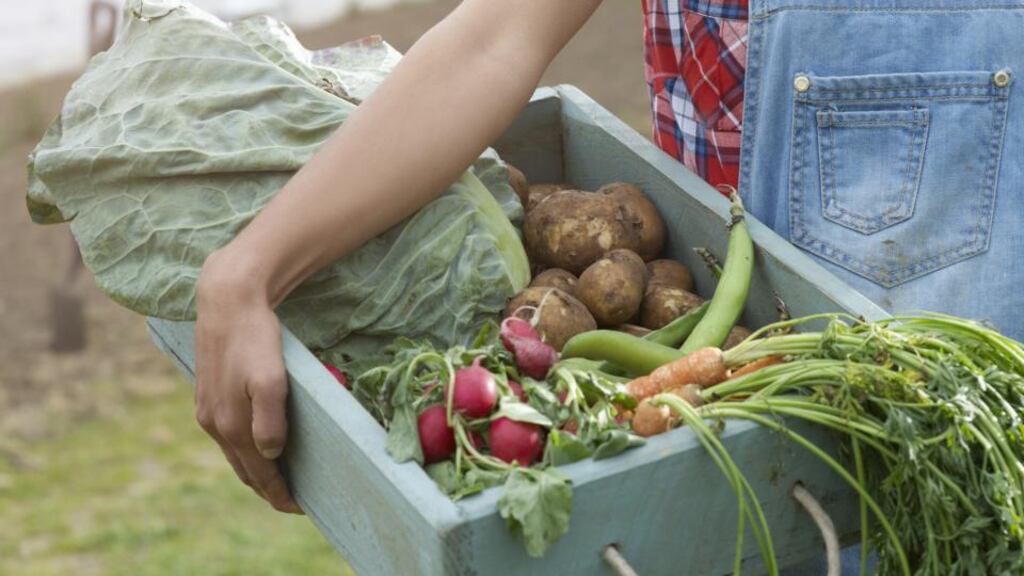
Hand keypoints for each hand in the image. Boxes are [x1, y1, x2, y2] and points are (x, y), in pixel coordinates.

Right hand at [194, 249, 301, 513]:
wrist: (227, 302)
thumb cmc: (255, 339)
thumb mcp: (271, 380)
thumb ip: (269, 421)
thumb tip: (270, 455)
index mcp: (230, 425)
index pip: (258, 474)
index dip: (279, 494)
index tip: (300, 507)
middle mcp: (214, 423)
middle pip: (244, 470)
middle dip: (268, 489)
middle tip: (293, 500)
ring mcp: (207, 410)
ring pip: (235, 453)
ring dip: (256, 471)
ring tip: (279, 479)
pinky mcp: (207, 395)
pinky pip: (228, 435)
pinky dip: (245, 449)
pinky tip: (259, 446)